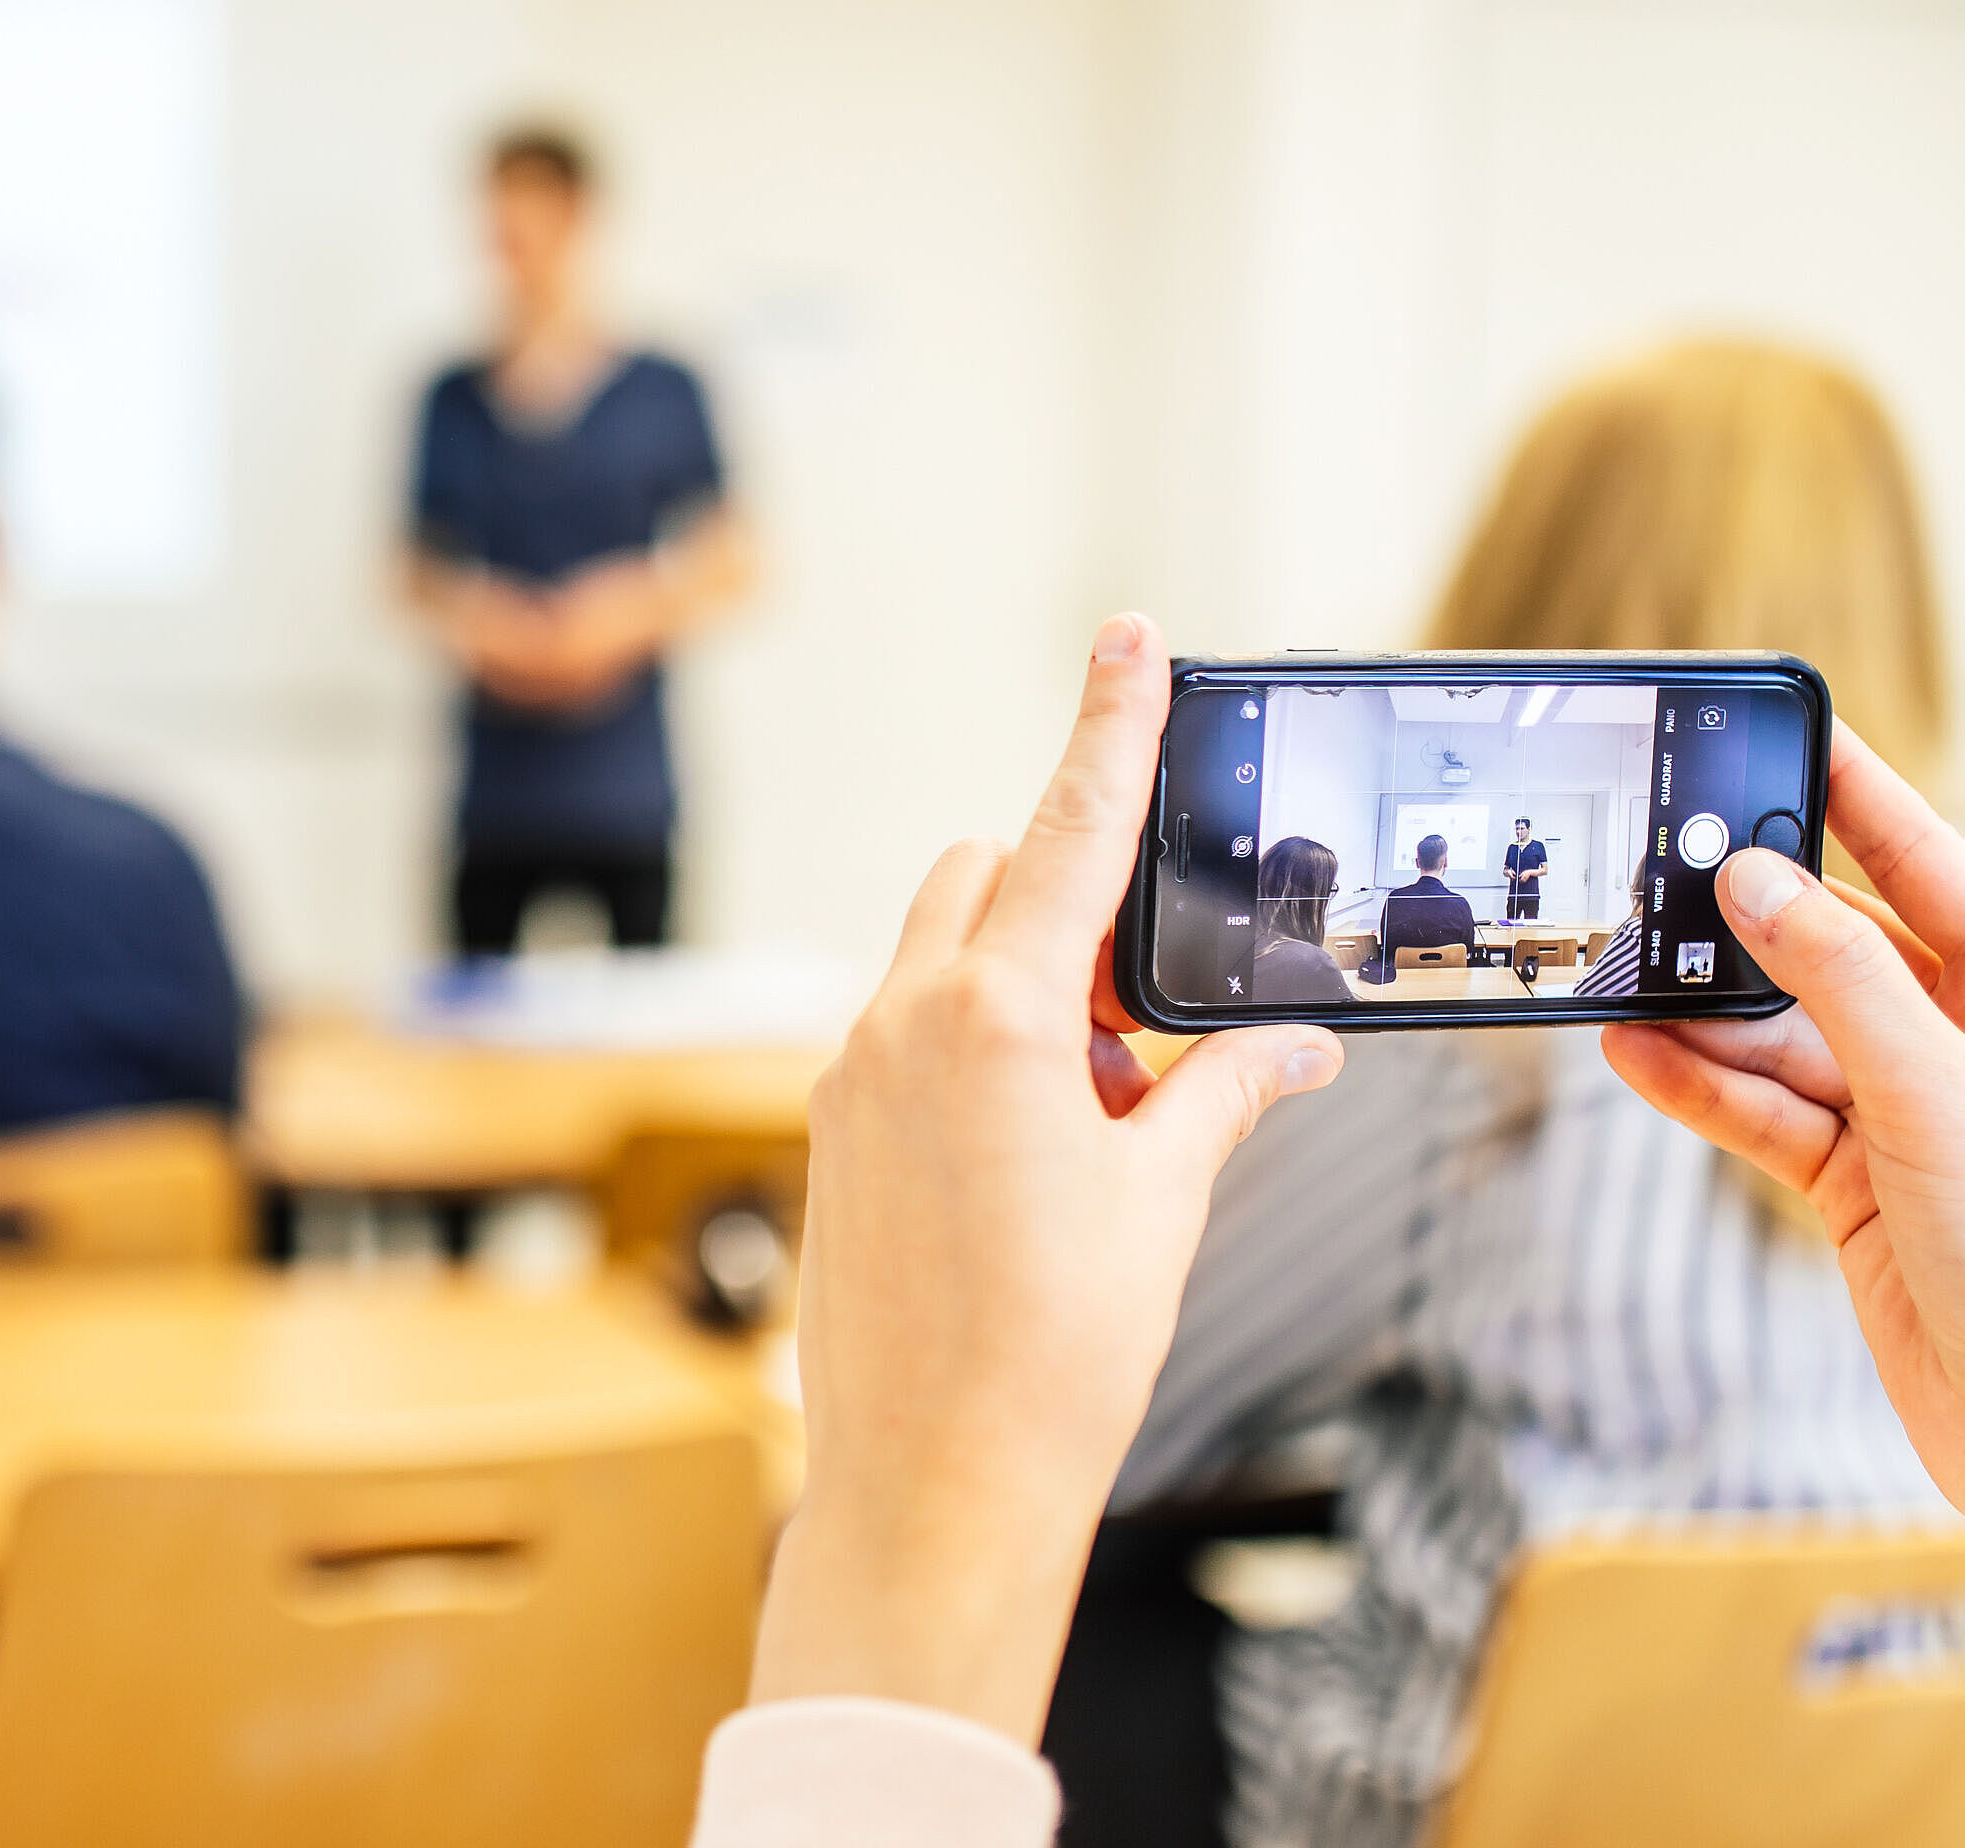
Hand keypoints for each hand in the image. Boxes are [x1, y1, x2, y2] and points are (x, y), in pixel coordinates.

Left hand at [749, 612, 1344, 1742]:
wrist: (931, 1485)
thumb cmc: (1053, 1356)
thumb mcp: (1162, 1203)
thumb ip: (1226, 1095)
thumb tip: (1292, 1049)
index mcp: (992, 1018)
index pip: (1069, 830)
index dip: (1111, 726)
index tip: (1130, 637)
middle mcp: (900, 1025)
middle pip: (984, 877)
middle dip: (1065, 896)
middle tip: (1145, 1005)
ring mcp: (849, 1077)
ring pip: (936, 954)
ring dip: (1019, 977)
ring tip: (1098, 1104)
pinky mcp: (829, 1132)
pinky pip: (902, 1033)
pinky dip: (971, 1042)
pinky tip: (1033, 1146)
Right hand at [1604, 724, 1964, 1508]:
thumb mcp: (1936, 1099)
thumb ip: (1845, 985)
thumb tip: (1756, 880)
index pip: (1937, 872)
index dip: (1866, 802)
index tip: (1793, 734)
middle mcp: (1960, 1049)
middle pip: (1844, 950)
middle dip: (1752, 917)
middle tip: (1665, 865)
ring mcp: (1910, 1118)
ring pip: (1789, 1035)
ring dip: (1705, 1015)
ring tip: (1625, 977)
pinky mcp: (1858, 1185)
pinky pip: (1763, 1112)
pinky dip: (1697, 1088)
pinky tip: (1634, 1055)